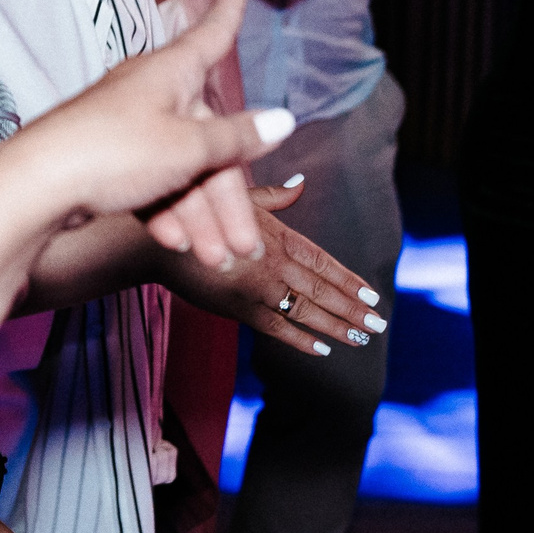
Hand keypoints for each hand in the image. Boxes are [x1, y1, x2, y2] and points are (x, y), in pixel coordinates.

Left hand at [11, 0, 296, 269]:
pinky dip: (165, 211)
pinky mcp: (105, 158)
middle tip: (244, 245)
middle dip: (227, 196)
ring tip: (214, 258)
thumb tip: (283, 119)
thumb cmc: (111, 151)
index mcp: (171, 72)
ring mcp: (126, 125)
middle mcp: (149, 92)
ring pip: (179, 168)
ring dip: (200, 215)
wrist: (36, 185)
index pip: (210, 36)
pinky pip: (148, 182)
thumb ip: (236, 137)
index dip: (227, 12)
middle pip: (207, 136)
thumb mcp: (187, 148)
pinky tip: (174, 243)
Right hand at [165, 179, 384, 356]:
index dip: (348, 279)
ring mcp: (258, 289)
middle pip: (322, 289)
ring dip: (337, 326)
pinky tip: (321, 349)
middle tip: (379, 323)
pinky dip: (300, 339)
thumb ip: (274, 197)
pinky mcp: (239, 309)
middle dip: (353, 308)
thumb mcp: (238, 196)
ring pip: (307, 311)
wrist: (155, 241)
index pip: (323, 261)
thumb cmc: (196, 213)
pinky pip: (277, 327)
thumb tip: (301, 183)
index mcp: (276, 236)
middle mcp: (273, 264)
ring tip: (361, 338)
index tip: (371, 294)